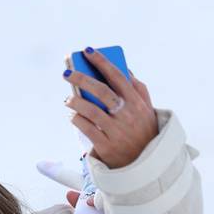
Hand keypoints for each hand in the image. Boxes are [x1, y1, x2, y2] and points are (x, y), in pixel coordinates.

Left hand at [64, 48, 157, 168]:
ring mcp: (117, 130)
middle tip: (66, 72)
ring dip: (76, 102)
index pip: (118, 76)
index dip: (102, 62)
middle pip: (102, 91)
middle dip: (82, 79)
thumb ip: (137, 88)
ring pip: (91, 111)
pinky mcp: (107, 146)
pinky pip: (87, 129)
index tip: (88, 50)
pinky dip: (77, 120)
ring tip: (68, 98)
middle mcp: (127, 114)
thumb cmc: (142, 129)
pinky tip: (72, 115)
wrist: (147, 163)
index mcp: (137, 101)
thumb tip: (124, 68)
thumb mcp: (146, 108)